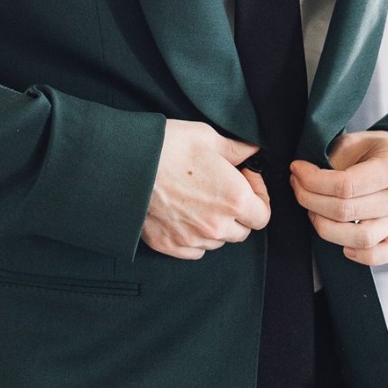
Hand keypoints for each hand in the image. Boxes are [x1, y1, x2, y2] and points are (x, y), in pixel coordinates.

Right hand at [142, 122, 268, 260]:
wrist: (124, 164)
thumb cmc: (167, 147)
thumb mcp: (208, 137)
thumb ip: (237, 149)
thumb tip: (252, 151)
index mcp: (234, 199)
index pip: (263, 215)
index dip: (258, 197)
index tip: (244, 181)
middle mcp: (217, 226)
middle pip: (242, 231)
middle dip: (238, 213)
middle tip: (221, 190)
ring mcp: (193, 239)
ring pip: (217, 242)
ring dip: (215, 226)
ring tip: (198, 200)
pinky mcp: (170, 246)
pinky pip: (194, 250)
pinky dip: (194, 237)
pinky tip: (183, 214)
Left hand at [291, 129, 387, 265]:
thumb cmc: (377, 149)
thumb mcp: (354, 141)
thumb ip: (332, 160)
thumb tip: (303, 178)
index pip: (345, 185)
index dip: (313, 181)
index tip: (297, 170)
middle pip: (346, 212)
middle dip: (311, 200)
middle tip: (297, 185)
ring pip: (360, 238)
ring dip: (326, 227)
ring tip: (313, 210)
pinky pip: (383, 254)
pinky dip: (362, 256)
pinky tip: (343, 246)